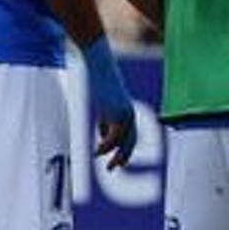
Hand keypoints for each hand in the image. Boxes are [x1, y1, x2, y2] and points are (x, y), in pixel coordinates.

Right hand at [82, 38, 137, 169]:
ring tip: (107, 164)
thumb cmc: (100, 76)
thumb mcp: (104, 101)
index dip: (125, 148)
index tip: (118, 161)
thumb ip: (106, 117)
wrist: (99, 61)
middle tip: (113, 168)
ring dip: (117, 155)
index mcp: (126, 109)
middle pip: (130, 139)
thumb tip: (104, 133)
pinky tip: (97, 152)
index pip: (130, 133)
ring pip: (125, 140)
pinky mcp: (115, 110)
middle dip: (124, 155)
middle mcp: (129, 112)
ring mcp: (123, 111)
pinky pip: (114, 135)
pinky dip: (107, 147)